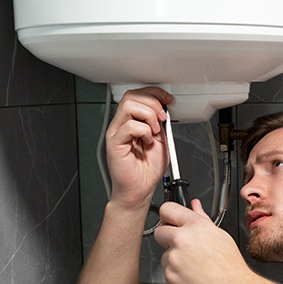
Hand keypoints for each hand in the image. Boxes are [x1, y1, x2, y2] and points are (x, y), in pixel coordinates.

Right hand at [105, 87, 173, 211]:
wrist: (140, 190)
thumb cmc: (147, 170)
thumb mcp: (161, 140)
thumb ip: (159, 123)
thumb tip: (163, 108)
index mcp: (132, 122)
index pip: (137, 95)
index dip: (154, 93)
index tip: (168, 99)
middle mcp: (121, 125)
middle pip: (132, 96)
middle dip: (153, 103)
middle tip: (162, 119)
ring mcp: (116, 133)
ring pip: (129, 106)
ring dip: (149, 116)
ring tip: (154, 132)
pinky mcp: (115, 143)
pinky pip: (129, 126)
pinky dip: (144, 131)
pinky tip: (147, 141)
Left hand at [154, 200, 254, 283]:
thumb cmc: (229, 265)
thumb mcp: (219, 234)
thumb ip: (201, 218)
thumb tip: (195, 206)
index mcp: (194, 225)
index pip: (167, 209)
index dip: (167, 216)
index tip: (169, 222)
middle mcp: (181, 239)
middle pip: (159, 231)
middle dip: (167, 238)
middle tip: (183, 246)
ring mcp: (173, 258)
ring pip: (164, 254)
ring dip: (174, 258)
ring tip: (194, 265)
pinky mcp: (169, 275)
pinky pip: (167, 271)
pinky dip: (176, 274)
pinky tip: (191, 274)